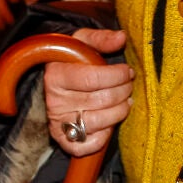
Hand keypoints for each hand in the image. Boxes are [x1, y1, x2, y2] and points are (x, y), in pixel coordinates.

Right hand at [42, 29, 132, 157]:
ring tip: (124, 102)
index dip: (117, 75)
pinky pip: (89, 144)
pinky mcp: (63, 140)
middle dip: (123, 92)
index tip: (127, 71)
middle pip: (101, 100)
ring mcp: (58, 122)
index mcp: (55, 74)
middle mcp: (53, 100)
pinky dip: (104, 136)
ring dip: (119, 112)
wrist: (57, 84)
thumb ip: (101, 38)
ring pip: (100, 122)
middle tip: (128, 86)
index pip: (93, 78)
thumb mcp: (82, 43)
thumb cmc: (72, 62)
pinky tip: (108, 121)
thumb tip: (121, 37)